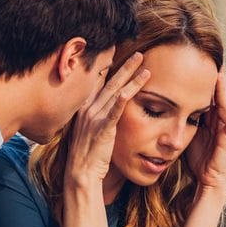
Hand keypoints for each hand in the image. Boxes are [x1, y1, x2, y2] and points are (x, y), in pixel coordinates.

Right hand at [65, 53, 148, 188]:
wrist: (80, 173)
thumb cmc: (86, 154)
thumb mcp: (87, 130)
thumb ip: (95, 116)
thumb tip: (104, 109)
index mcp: (83, 107)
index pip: (97, 81)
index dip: (108, 66)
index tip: (117, 53)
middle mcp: (87, 108)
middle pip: (109, 82)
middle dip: (125, 67)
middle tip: (138, 54)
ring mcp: (95, 118)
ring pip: (116, 92)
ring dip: (132, 78)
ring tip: (145, 66)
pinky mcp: (103, 129)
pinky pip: (116, 110)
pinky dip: (125, 98)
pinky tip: (134, 88)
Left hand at [185, 69, 225, 201]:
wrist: (207, 180)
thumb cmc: (198, 160)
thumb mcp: (186, 135)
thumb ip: (180, 121)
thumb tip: (162, 109)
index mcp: (205, 119)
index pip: (202, 96)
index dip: (200, 81)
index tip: (195, 64)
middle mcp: (216, 121)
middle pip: (213, 96)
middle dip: (212, 79)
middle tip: (211, 59)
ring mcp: (223, 129)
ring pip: (222, 105)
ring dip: (223, 90)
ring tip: (222, 73)